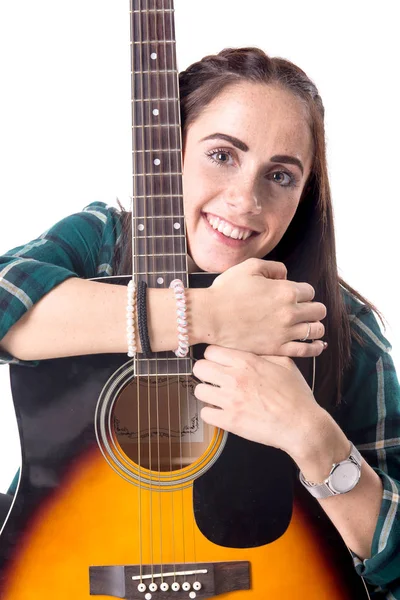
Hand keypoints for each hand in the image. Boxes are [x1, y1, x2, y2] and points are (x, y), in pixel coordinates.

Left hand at [193, 344, 330, 461]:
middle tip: (214, 379)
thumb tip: (250, 351)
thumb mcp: (285, 364)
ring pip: (198, 390)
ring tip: (217, 396)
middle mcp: (235, 378)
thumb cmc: (297, 396)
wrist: (303, 425)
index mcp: (247, 362)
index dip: (214, 357)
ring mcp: (230, 400)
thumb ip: (263, 354)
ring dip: (207, 393)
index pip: (211, 351)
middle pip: (199, 368)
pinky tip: (221, 412)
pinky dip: (211, 413)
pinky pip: (205, 413)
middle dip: (205, 372)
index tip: (218, 363)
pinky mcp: (229, 421)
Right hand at [207, 258, 326, 357]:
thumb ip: (274, 267)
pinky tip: (317, 345)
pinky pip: (306, 350)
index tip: (295, 295)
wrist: (209, 316)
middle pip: (318, 310)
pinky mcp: (277, 348)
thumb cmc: (226, 291)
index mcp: (286, 291)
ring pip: (316, 330)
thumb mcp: (249, 267)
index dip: (302, 292)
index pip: (310, 291)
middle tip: (304, 310)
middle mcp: (290, 312)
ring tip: (309, 326)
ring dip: (315, 326)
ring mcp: (285, 332)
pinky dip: (315, 347)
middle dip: (313, 308)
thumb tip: (285, 276)